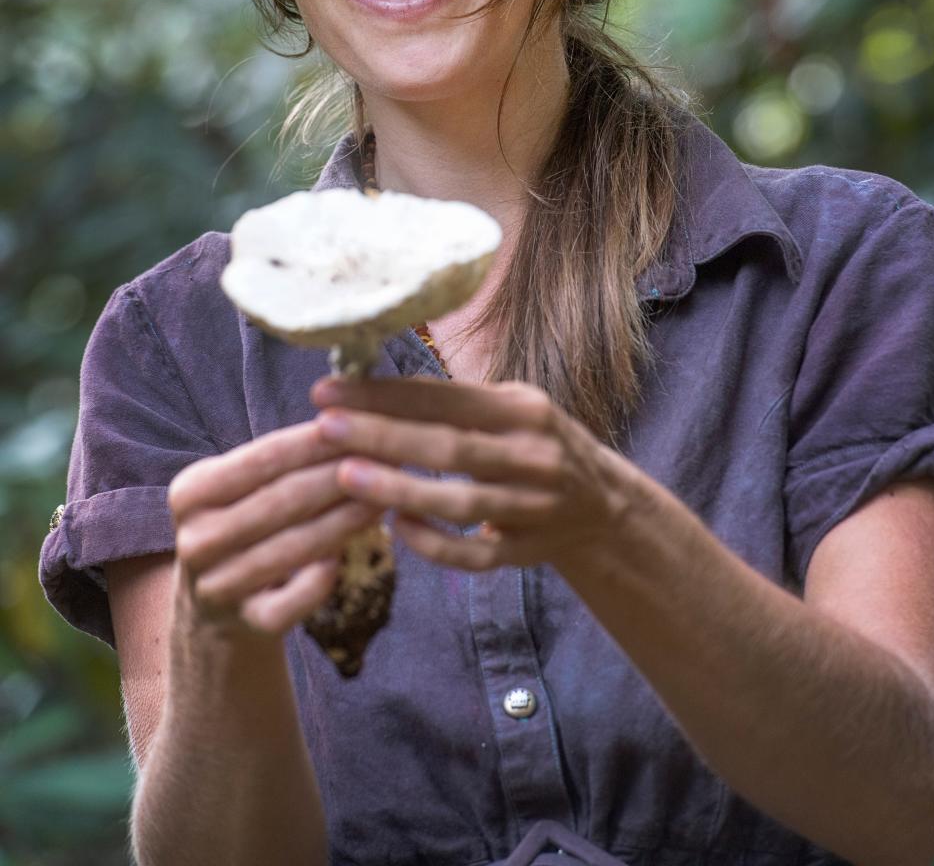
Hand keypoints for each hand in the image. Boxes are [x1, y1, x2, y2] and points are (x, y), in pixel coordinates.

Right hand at [167, 419, 385, 635]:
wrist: (216, 608)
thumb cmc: (246, 522)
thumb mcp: (242, 485)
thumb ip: (282, 455)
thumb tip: (348, 414)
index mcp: (190, 493)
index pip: (262, 458)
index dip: (316, 441)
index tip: (361, 423)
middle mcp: (195, 540)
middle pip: (282, 501)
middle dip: (340, 476)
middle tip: (388, 457)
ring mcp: (218, 587)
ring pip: (294, 548)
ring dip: (346, 519)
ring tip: (387, 494)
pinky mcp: (247, 624)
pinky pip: (294, 601)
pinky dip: (321, 579)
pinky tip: (348, 554)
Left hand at [308, 374, 630, 574]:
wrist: (603, 504)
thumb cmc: (532, 444)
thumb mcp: (510, 409)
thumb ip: (453, 401)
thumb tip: (369, 384)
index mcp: (524, 408)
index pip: (444, 396)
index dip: (384, 393)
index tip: (327, 391)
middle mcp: (534, 453)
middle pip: (449, 445)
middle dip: (382, 435)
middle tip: (325, 427)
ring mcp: (536, 506)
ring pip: (461, 501)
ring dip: (402, 489)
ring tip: (347, 476)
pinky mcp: (530, 551)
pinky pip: (477, 554)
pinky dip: (437, 543)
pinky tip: (398, 527)